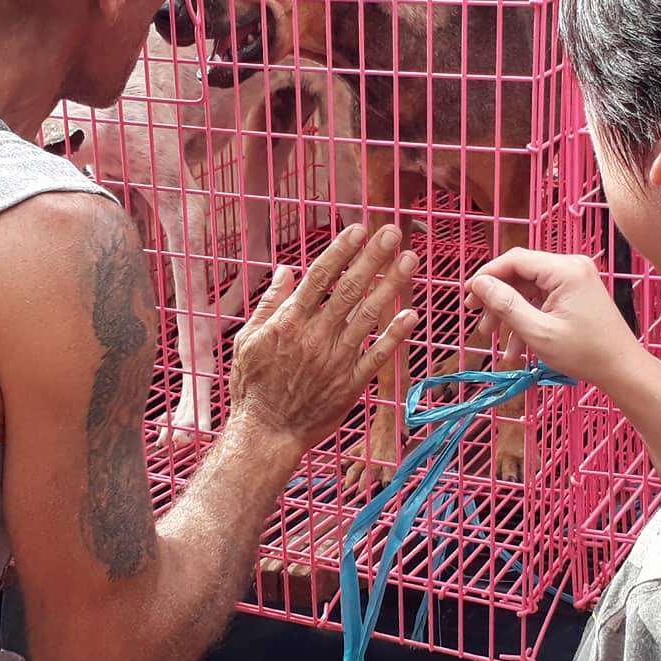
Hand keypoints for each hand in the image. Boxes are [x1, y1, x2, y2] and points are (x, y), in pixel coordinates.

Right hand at [228, 224, 420, 452]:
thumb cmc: (252, 386)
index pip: (319, 277)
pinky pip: (377, 356)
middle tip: (392, 232)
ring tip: (409, 260)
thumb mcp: (248, 339)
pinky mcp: (350, 384)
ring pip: (368, 316)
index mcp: (289, 322)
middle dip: (372, 258)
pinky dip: (395, 336)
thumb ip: (269, 303)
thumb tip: (286, 270)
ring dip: (391, 286)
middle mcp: (315, 336)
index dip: (341, 250)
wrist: (266, 433)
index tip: (359, 228)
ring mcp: (335, 360)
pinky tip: (411, 315)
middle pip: (348, 289)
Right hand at [465, 249, 644, 389]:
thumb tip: (479, 284)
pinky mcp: (577, 293)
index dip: (487, 276)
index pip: (514, 260)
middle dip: (497, 300)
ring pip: (529, 290)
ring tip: (493, 339)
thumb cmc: (584, 353)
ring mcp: (575, 279)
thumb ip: (506, 304)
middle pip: (520, 274)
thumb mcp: (538, 331)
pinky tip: (516, 349)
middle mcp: (571, 266)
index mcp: (564, 269)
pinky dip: (528, 319)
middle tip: (478, 321)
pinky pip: (543, 299)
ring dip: (510, 314)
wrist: (622, 369)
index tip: (468, 297)